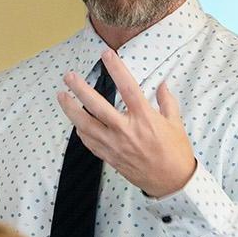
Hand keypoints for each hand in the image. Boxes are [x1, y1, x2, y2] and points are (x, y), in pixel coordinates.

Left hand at [54, 49, 197, 197]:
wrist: (172, 182)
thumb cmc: (176, 152)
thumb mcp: (176, 123)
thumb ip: (167, 102)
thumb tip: (162, 85)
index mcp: (144, 118)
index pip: (127, 87)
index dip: (116, 69)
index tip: (106, 54)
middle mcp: (126, 130)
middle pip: (97, 106)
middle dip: (80, 90)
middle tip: (69, 77)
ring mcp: (115, 145)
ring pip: (86, 125)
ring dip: (71, 110)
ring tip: (62, 96)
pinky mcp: (110, 157)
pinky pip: (90, 143)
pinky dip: (81, 131)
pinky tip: (76, 123)